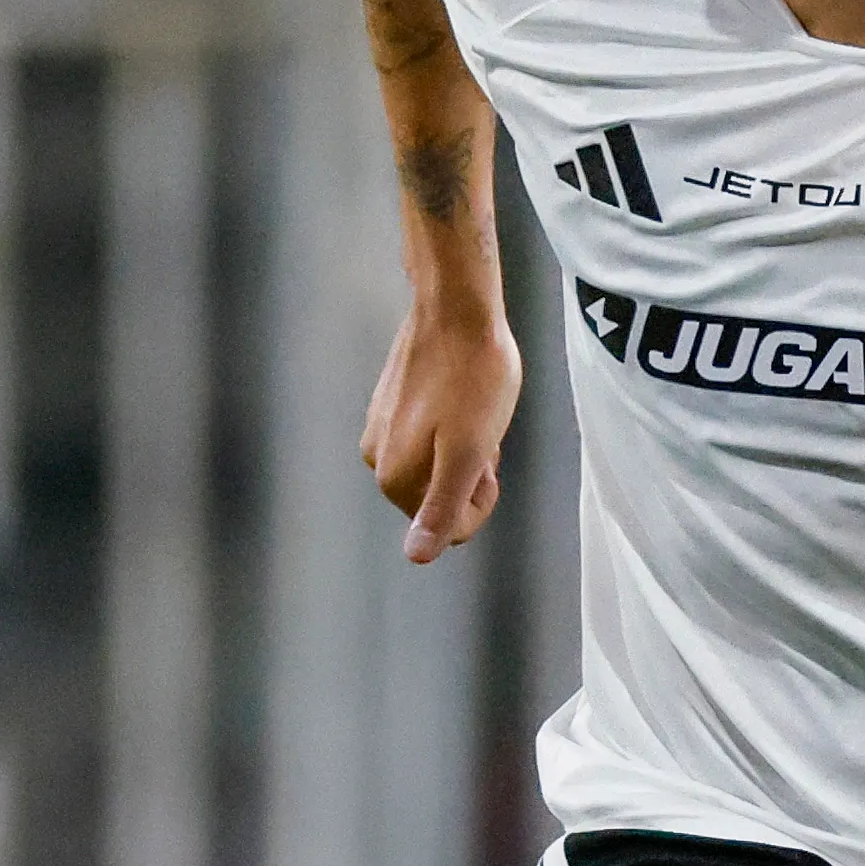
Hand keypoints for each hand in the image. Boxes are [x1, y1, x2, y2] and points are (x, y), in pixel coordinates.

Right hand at [360, 297, 518, 562]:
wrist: (455, 308)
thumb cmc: (474, 378)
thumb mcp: (469, 452)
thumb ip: (444, 508)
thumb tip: (416, 557)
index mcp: (395, 479)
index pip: (451, 528)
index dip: (481, 498)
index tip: (487, 458)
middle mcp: (376, 460)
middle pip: (440, 498)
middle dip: (470, 474)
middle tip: (482, 430)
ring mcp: (379, 430)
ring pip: (436, 466)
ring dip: (462, 448)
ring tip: (472, 410)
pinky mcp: (387, 405)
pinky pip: (427, 437)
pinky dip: (451, 425)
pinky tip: (460, 395)